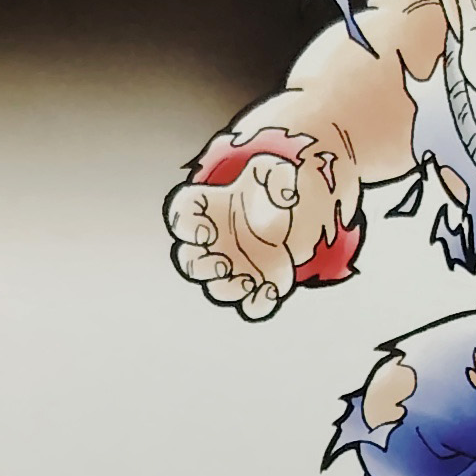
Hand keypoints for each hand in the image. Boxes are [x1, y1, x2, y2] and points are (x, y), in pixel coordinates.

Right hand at [167, 150, 332, 319]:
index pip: (181, 215)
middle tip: (224, 263)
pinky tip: (270, 290)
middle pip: (188, 262)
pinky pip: (248, 304)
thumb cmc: (270, 190)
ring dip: (227, 289)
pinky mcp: (254, 283)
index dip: (186, 227)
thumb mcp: (274, 171)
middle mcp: (212, 241)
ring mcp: (231, 265)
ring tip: (248, 280)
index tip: (207, 231)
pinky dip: (256, 304)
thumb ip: (276, 174)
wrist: (295, 215)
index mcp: (208, 208)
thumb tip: (285, 197)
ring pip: (214, 288)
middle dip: (201, 268)